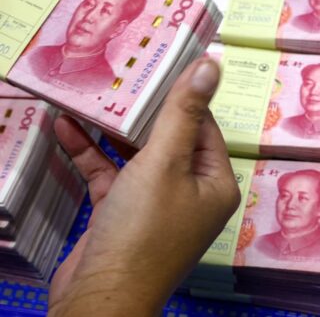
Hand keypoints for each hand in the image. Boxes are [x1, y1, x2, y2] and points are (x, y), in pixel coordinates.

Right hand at [48, 58, 239, 316]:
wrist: (101, 297)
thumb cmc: (143, 229)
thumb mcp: (165, 163)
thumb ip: (183, 113)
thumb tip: (211, 65)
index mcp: (215, 182)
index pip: (204, 127)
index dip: (182, 96)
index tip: (159, 63)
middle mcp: (191, 192)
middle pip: (170, 139)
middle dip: (143, 111)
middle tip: (122, 73)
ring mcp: (156, 204)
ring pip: (137, 156)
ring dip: (112, 130)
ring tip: (92, 94)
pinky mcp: (123, 214)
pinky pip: (111, 175)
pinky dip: (91, 154)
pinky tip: (66, 128)